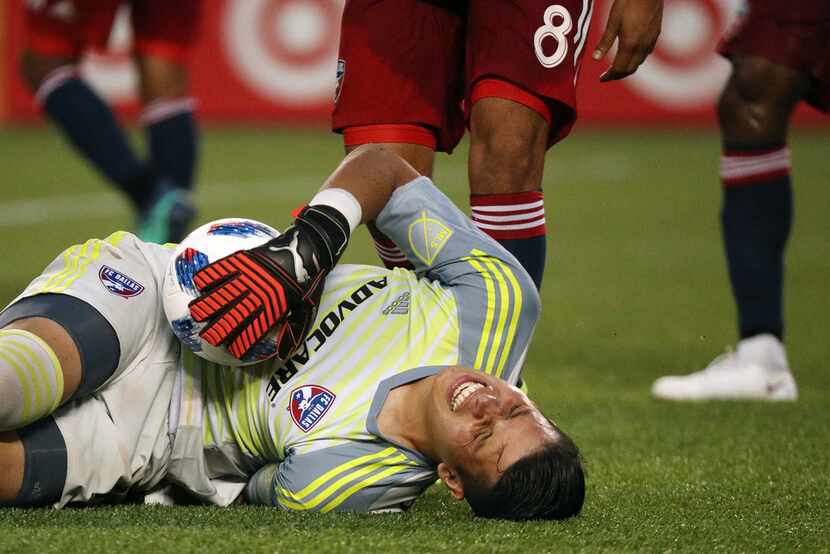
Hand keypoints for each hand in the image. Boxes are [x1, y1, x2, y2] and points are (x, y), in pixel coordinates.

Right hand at [188, 205, 348, 359]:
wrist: (307, 249)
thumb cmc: (309, 281)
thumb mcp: (307, 310)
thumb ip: (294, 333)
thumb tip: (283, 355)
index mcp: (271, 312)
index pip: (249, 336)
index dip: (237, 345)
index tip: (230, 349)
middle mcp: (255, 298)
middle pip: (228, 320)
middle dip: (214, 331)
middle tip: (206, 336)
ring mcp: (246, 279)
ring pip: (218, 297)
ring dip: (204, 306)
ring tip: (196, 312)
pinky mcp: (242, 261)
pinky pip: (218, 270)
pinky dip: (207, 277)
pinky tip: (199, 282)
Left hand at [593, 0, 662, 81]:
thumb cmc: (628, 3)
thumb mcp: (612, 22)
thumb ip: (605, 42)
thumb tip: (595, 58)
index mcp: (630, 44)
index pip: (619, 69)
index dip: (610, 76)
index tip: (602, 79)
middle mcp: (642, 46)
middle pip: (630, 69)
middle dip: (618, 75)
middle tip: (608, 76)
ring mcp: (651, 41)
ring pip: (639, 62)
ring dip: (627, 68)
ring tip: (618, 68)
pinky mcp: (656, 34)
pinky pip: (646, 53)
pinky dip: (637, 59)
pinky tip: (632, 54)